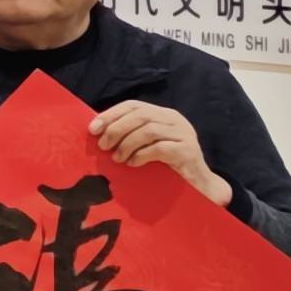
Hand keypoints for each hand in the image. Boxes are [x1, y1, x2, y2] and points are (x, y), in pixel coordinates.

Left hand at [90, 98, 230, 205]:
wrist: (198, 184)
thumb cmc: (167, 164)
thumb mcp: (146, 145)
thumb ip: (129, 135)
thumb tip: (97, 133)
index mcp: (163, 114)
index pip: (134, 105)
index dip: (111, 114)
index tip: (93, 128)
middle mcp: (175, 119)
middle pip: (140, 116)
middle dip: (116, 129)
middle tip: (103, 146)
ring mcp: (184, 134)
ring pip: (149, 131)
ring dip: (127, 144)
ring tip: (117, 158)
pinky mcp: (188, 151)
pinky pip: (160, 148)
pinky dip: (141, 155)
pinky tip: (133, 163)